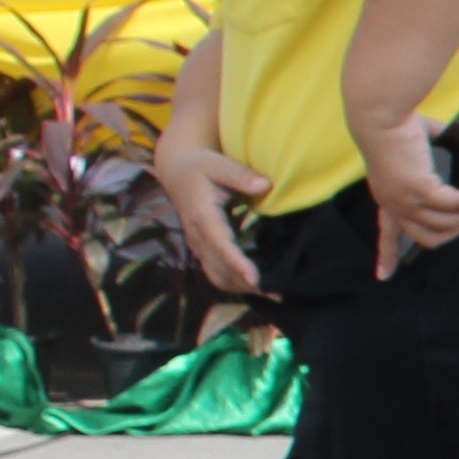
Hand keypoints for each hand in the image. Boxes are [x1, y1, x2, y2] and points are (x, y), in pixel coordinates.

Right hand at [160, 138, 268, 296]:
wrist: (178, 171)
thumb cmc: (202, 166)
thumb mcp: (219, 164)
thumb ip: (241, 175)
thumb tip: (266, 185)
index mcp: (202, 216)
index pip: (220, 244)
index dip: (237, 263)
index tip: (256, 279)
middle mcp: (198, 236)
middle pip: (220, 269)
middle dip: (247, 284)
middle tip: (280, 293)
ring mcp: (198, 245)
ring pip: (218, 276)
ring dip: (243, 288)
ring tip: (274, 294)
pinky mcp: (203, 250)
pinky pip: (217, 274)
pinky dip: (236, 283)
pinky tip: (260, 286)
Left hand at [353, 107, 458, 274]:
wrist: (381, 113)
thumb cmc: (395, 124)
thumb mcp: (416, 154)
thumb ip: (440, 167)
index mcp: (386, 195)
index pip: (387, 233)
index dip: (387, 256)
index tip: (384, 276)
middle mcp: (393, 203)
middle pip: (427, 238)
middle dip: (455, 230)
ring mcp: (405, 200)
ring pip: (445, 224)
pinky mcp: (420, 189)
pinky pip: (455, 205)